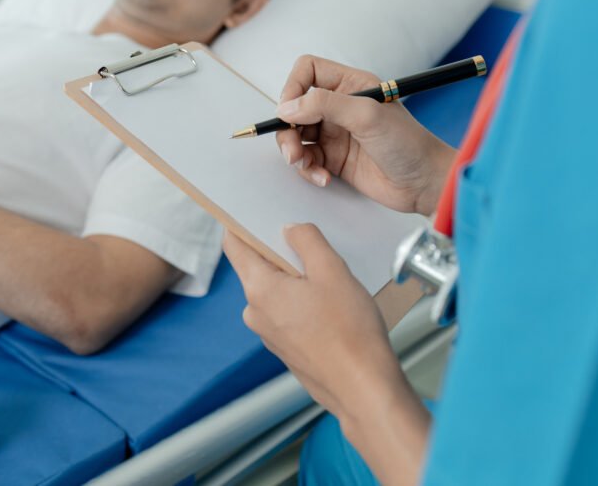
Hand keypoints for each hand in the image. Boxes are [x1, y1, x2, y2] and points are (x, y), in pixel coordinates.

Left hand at [223, 225, 408, 422]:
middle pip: (257, 267)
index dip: (239, 223)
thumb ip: (307, 240)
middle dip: (279, 251)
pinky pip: (286, 312)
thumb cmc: (350, 333)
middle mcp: (255, 312)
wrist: (363, 388)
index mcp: (259, 289)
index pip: (234, 246)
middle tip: (309, 242)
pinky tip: (330, 305)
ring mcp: (269, 333)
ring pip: (275, 291)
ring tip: (328, 278)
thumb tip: (290, 229)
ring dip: (295, 278)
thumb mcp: (332, 271)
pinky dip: (301, 301)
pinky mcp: (285, 348)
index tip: (251, 209)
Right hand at [276, 55, 455, 215]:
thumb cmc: (408, 144)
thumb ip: (325, 105)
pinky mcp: (334, 158)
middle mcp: (339, 106)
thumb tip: (287, 107)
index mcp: (350, 84)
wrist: (425, 184)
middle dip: (288, 129)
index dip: (292, 88)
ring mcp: (335, 132)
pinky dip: (307, 169)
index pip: (307, 71)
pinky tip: (323, 177)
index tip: (289, 111)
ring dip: (294, 152)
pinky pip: (306, 159)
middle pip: (294, 107)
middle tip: (292, 150)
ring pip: (296, 135)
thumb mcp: (367, 115)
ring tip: (305, 165)